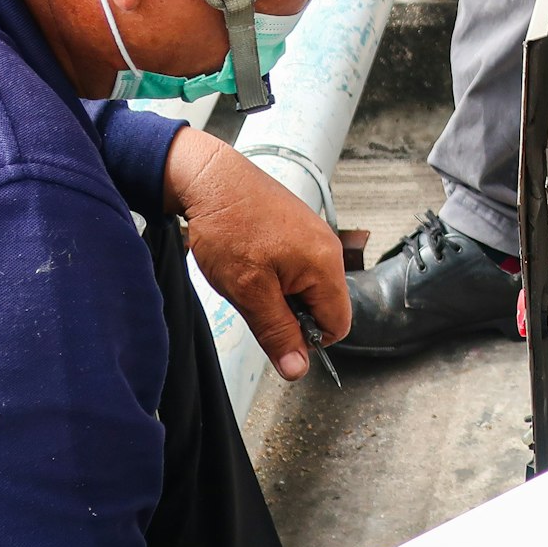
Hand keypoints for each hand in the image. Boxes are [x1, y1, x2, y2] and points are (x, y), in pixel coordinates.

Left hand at [165, 129, 349, 380]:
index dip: (305, 338)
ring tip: (249, 274)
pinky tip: (250, 258)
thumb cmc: (229, 227)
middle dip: (291, 312)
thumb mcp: (249, 292)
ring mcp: (316, 236)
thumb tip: (298, 370)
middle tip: (254, 296)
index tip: (273, 326)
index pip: (337, 326)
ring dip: (280, 292)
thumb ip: (277, 333)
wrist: (210, 176)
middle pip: (324, 305)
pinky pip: (299, 265)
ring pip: (309, 286)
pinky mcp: (300, 227)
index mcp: (326, 267)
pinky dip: (276, 272)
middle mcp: (330, 249)